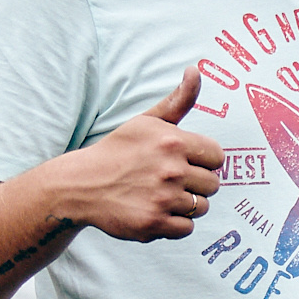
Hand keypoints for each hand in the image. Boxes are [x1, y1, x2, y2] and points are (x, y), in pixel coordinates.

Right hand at [53, 68, 223, 240]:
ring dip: (186, 204)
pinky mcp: (153, 224)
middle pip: (213, 184)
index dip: (204, 160)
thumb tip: (196, 70)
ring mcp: (162, 199)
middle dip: (196, 183)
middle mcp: (171, 170)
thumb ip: (178, 100)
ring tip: (162, 195)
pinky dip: (175, 224)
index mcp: (172, 141)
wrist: (81, 185)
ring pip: (201, 207)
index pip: (217, 156)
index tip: (186, 161)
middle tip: (170, 180)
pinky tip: (156, 210)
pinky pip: (187, 228)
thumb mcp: (147, 121)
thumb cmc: (119, 151)